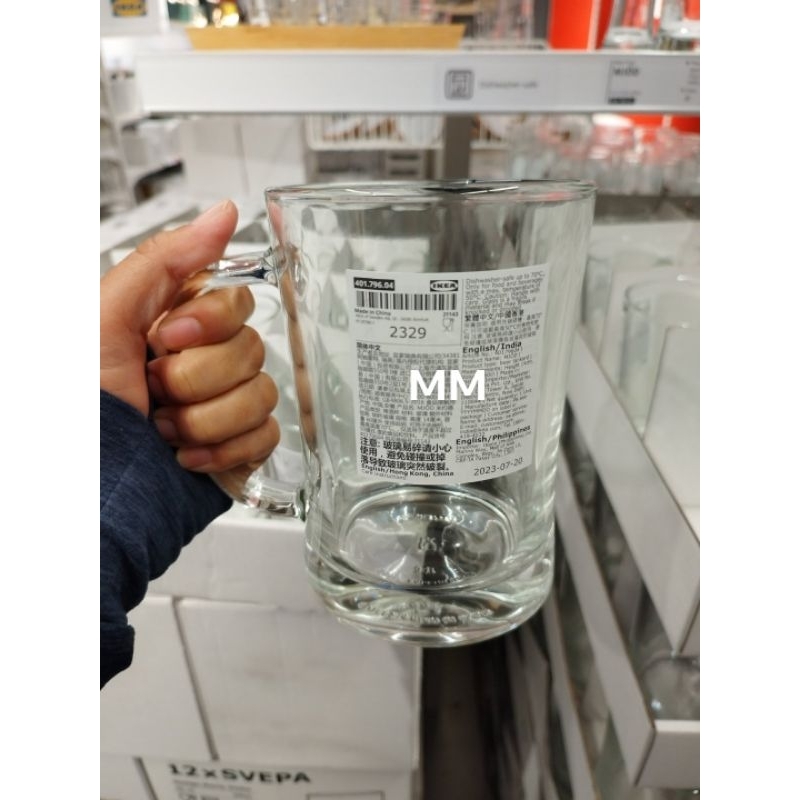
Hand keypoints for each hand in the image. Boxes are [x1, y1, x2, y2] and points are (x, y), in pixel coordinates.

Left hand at [100, 199, 279, 475]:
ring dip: (203, 421)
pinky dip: (225, 450)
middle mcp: (205, 359)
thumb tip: (224, 214)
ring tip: (161, 428)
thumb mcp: (105, 314)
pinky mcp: (239, 445)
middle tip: (153, 391)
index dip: (208, 323)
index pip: (236, 302)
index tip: (165, 338)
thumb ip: (166, 259)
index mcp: (177, 321)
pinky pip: (267, 435)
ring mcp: (225, 404)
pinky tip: (186, 455)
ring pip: (263, 395)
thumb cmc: (79, 399)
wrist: (85, 484)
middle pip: (253, 350)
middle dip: (195, 380)